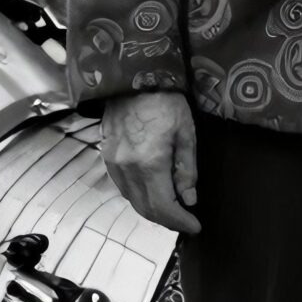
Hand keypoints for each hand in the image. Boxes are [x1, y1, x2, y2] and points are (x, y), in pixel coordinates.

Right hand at [99, 90, 201, 234]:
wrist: (132, 75)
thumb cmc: (165, 99)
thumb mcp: (185, 131)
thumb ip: (187, 168)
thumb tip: (189, 199)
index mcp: (149, 163)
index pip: (163, 208)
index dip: (180, 222)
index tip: (195, 226)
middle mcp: (127, 169)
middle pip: (146, 209)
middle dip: (167, 219)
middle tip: (185, 219)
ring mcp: (113, 163)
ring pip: (132, 200)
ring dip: (152, 209)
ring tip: (171, 206)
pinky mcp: (106, 156)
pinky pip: (122, 187)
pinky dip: (138, 195)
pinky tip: (151, 189)